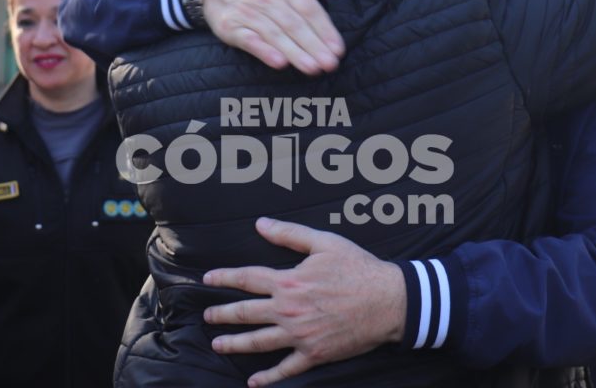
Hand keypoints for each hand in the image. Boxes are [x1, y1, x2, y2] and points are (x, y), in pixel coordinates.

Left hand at [203, 218, 405, 386]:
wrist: (388, 301)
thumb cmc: (358, 268)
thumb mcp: (324, 242)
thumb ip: (290, 233)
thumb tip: (261, 224)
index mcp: (288, 281)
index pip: (247, 278)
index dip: (224, 278)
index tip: (208, 279)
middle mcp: (288, 310)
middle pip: (245, 313)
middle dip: (222, 314)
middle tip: (207, 316)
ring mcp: (300, 335)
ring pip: (258, 342)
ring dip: (234, 344)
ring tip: (217, 344)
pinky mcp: (314, 353)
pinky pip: (286, 368)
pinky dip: (268, 377)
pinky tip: (254, 382)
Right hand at [204, 0, 346, 74]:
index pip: (310, 10)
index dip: (325, 30)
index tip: (338, 49)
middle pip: (295, 25)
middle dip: (314, 46)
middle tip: (330, 65)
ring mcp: (248, 12)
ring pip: (276, 34)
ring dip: (295, 53)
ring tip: (312, 69)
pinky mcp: (231, 25)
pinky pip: (249, 40)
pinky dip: (264, 51)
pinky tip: (279, 63)